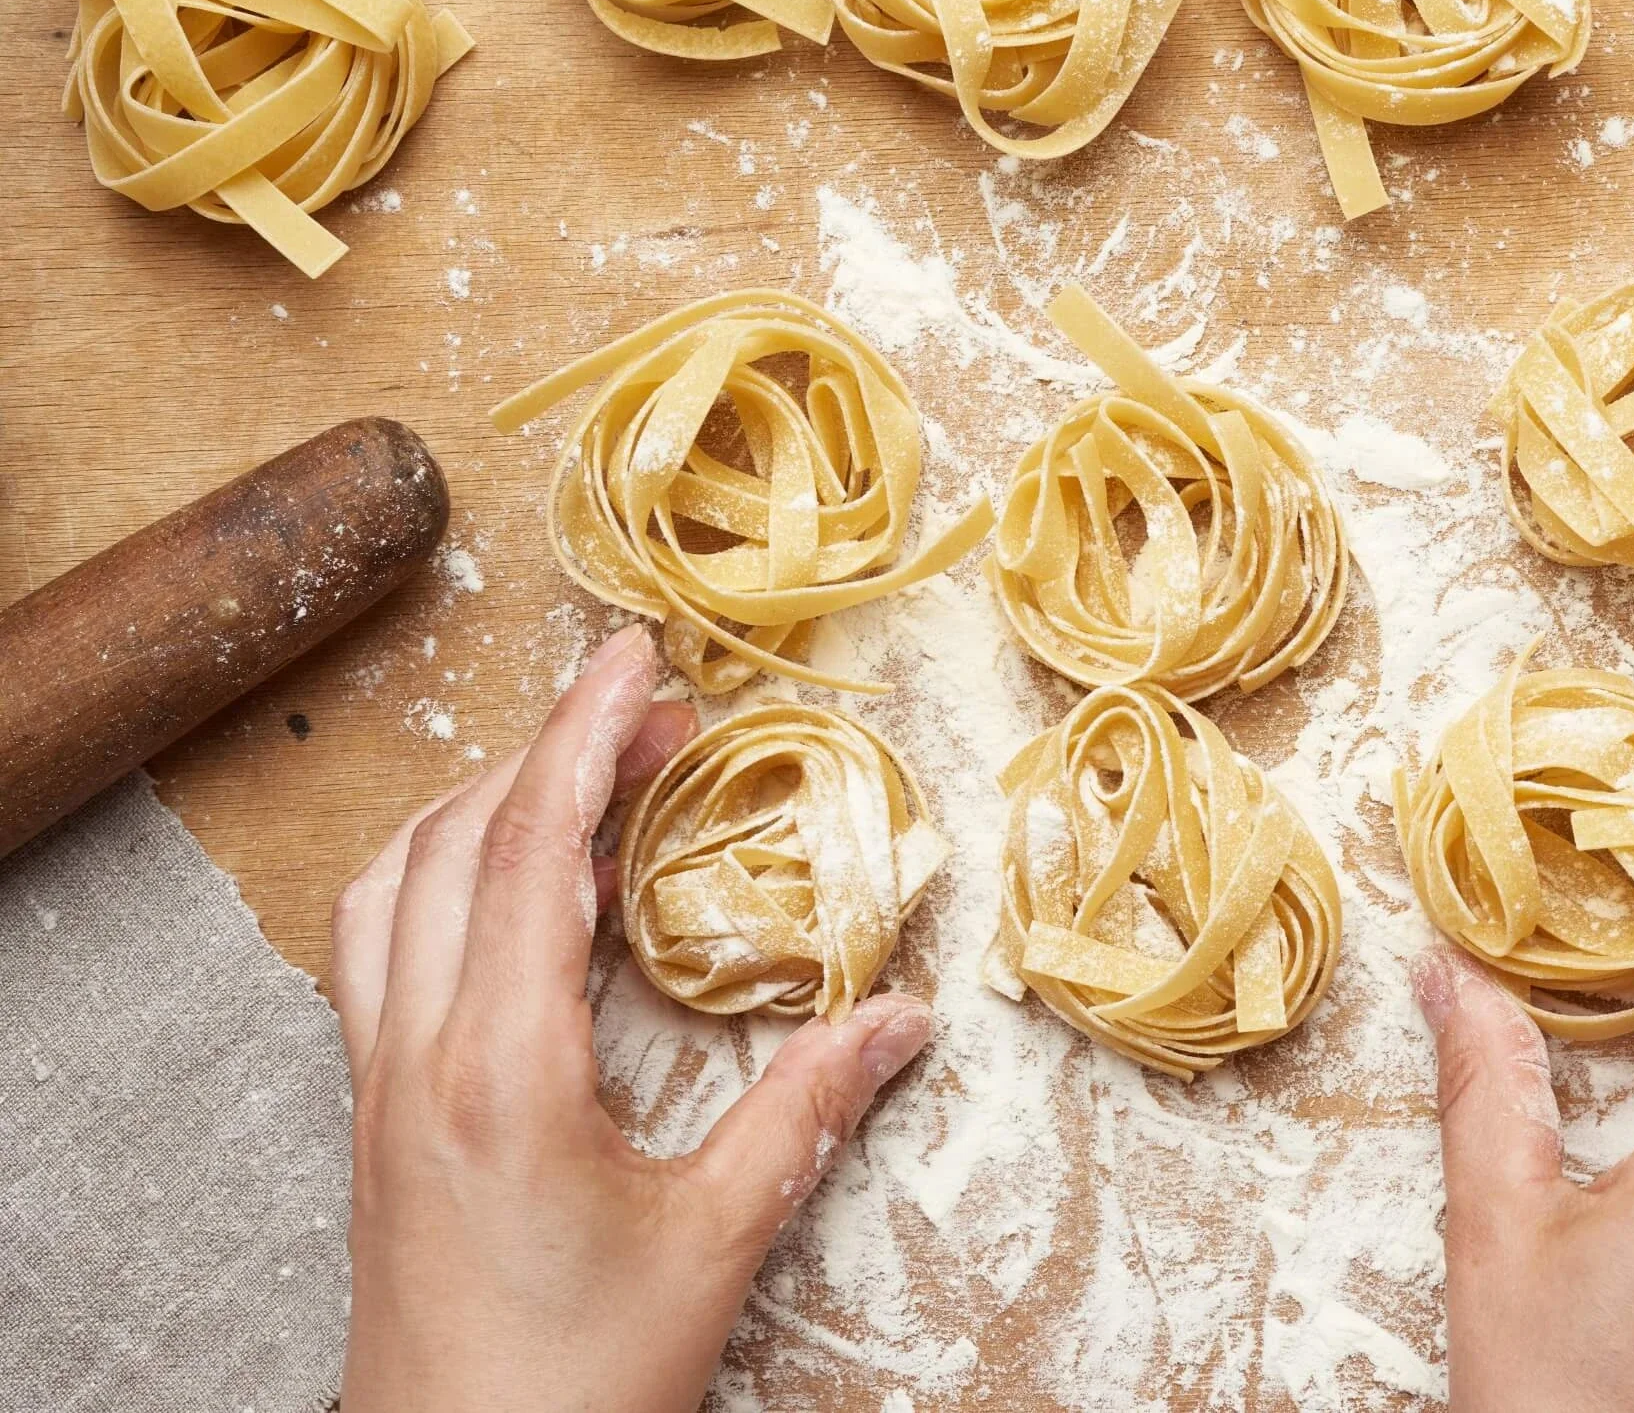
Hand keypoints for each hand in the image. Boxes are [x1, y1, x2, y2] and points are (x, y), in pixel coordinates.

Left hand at [331, 626, 934, 1412]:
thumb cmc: (573, 1383)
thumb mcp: (715, 1242)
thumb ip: (805, 1114)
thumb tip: (899, 1020)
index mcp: (498, 1069)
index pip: (530, 849)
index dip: (581, 733)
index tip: (632, 655)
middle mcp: (414, 1059)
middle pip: (451, 843)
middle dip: (546, 755)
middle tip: (651, 723)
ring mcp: (376, 1090)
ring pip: (389, 890)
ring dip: (476, 812)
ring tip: (575, 791)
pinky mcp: (371, 1124)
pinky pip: (375, 956)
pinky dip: (436, 886)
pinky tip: (510, 911)